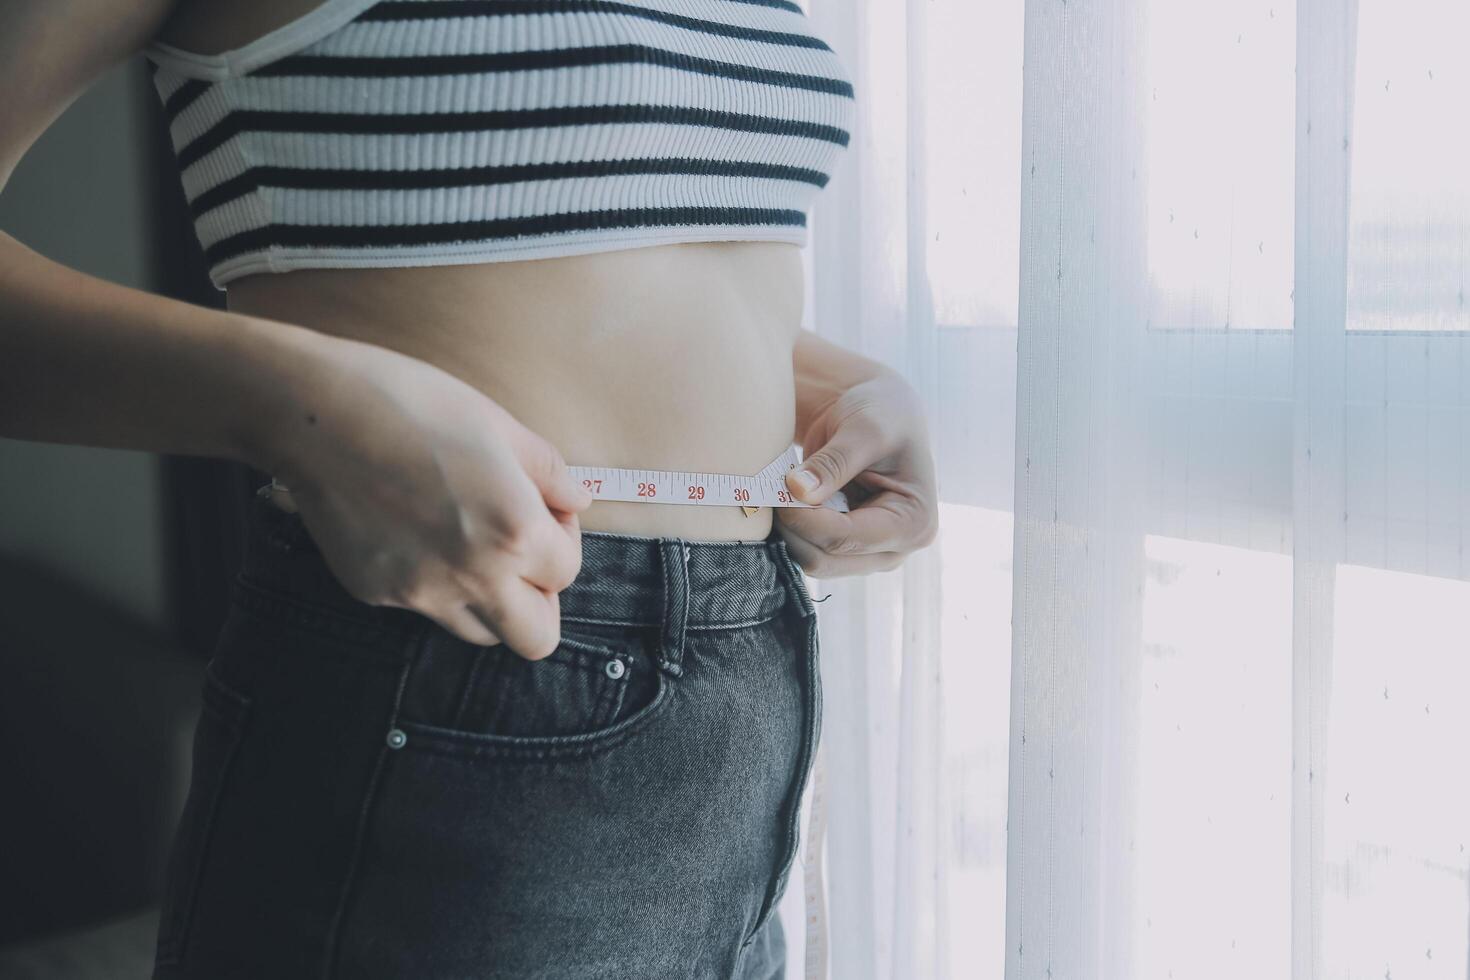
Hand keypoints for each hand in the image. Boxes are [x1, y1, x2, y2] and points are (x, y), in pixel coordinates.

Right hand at [257, 329, 592, 659]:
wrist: (314, 414)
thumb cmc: (411, 403)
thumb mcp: (496, 424)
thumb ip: (549, 472)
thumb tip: (577, 499)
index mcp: (514, 531)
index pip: (568, 571)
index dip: (564, 538)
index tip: (545, 509)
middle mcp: (472, 576)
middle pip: (537, 638)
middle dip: (540, 599)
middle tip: (523, 554)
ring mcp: (420, 593)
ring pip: (480, 632)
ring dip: (491, 600)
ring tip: (469, 543)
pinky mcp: (376, 593)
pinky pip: (423, 607)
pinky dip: (432, 582)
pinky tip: (411, 530)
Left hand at [779, 368, 938, 576]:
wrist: (877, 413)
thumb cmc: (882, 414)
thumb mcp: (864, 430)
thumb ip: (833, 463)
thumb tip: (797, 491)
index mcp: (914, 524)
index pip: (845, 538)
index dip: (803, 518)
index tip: (777, 488)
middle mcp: (896, 551)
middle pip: (824, 561)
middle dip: (792, 528)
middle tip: (772, 491)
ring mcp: (869, 555)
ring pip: (812, 562)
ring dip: (788, 531)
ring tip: (779, 491)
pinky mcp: (847, 551)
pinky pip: (807, 551)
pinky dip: (791, 530)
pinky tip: (786, 500)